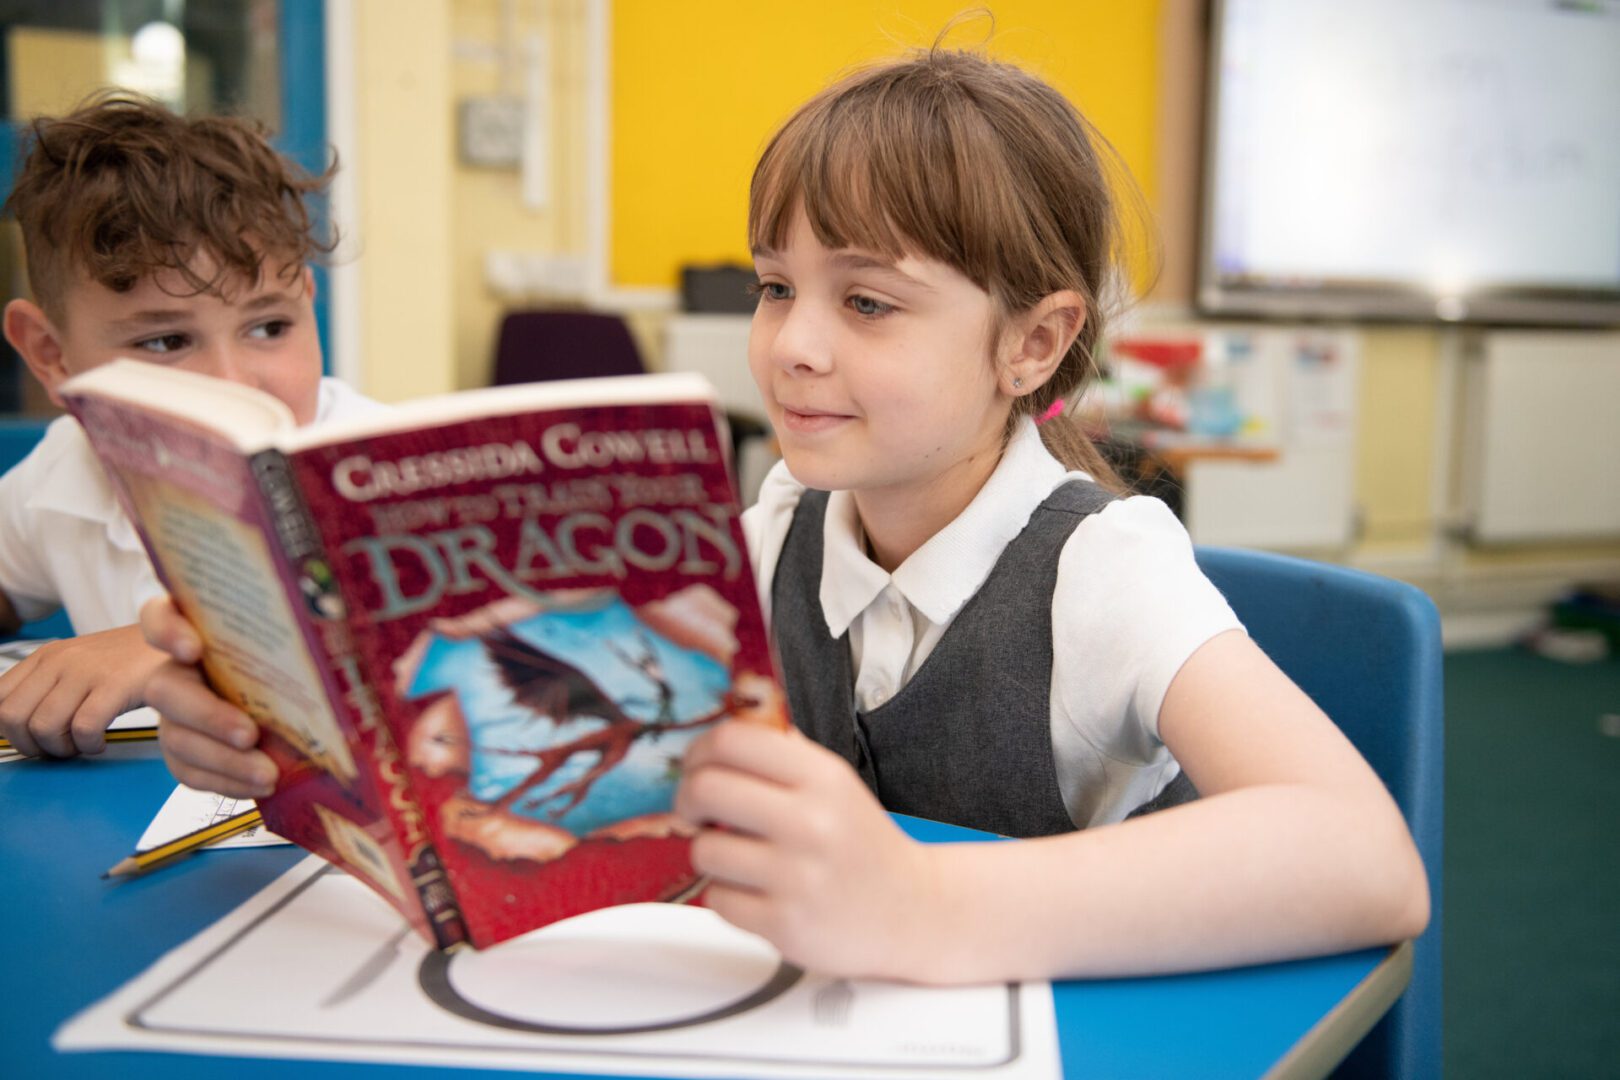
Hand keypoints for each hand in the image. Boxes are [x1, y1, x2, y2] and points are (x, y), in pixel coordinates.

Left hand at [0, 624, 165, 756]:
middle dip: (31, 745)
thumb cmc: (132, 660)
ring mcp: (87, 671)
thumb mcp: (81, 663)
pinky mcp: (115, 684)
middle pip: (12, 718)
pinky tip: (101, 742)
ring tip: (81, 745)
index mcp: (46, 656)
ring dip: (61, 749)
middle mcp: (60, 660)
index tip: (32, 740)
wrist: (181, 638)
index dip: (8, 730)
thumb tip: (19, 725)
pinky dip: (88, 746)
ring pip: (44, 727)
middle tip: (57, 748)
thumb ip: (49, 686)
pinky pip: (83, 729)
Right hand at [141, 597, 276, 797]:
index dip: (168, 632)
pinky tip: (258, 786)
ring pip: (177, 738)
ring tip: (267, 772)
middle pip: (166, 690)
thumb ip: (295, 634)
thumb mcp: (283, 635)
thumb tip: (345, 648)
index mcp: (194, 629)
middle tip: (249, 734)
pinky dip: (226, 781)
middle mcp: (175, 669)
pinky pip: (190, 770)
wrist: (259, 686)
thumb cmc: (274, 654)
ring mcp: (173, 712)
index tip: (193, 648)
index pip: (160, 616)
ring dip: (224, 761)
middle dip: (208, 715)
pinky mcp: (180, 747)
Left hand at [675, 721, 944, 979]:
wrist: (912, 911)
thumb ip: (782, 756)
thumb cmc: (862, 845)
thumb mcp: (835, 784)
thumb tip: (716, 740)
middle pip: (705, 788)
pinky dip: (727, 897)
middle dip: (687, 800)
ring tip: (740, 859)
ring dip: (710, 854)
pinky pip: (717, 900)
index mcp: (822, 777)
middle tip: (696, 812)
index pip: (732, 741)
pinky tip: (757, 893)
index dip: (698, 752)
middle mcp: (811, 821)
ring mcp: (798, 876)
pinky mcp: (785, 924)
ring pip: (704, 849)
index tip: (696, 768)